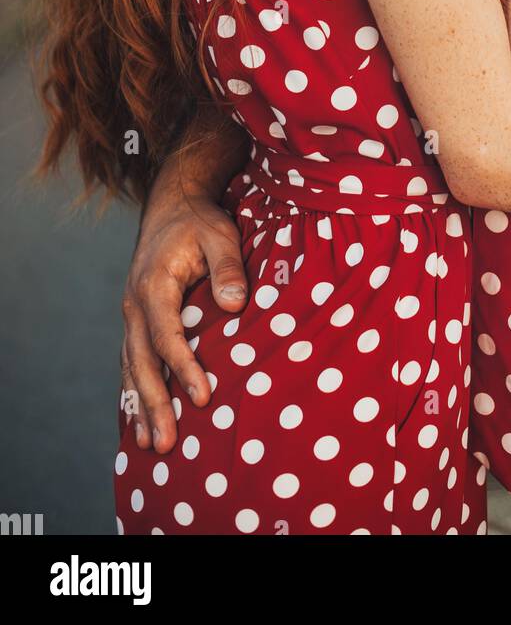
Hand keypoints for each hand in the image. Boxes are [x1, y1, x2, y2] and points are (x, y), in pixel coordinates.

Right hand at [120, 126, 247, 454]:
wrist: (172, 206)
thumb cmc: (199, 221)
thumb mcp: (219, 234)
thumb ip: (227, 267)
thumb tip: (236, 304)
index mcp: (154, 285)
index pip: (165, 335)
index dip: (182, 367)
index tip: (201, 397)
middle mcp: (135, 305)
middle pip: (141, 362)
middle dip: (154, 404)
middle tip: (166, 443)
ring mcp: (132, 315)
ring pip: (132, 368)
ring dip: (140, 408)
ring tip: (151, 446)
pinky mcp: (137, 321)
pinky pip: (132, 362)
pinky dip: (135, 393)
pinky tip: (141, 421)